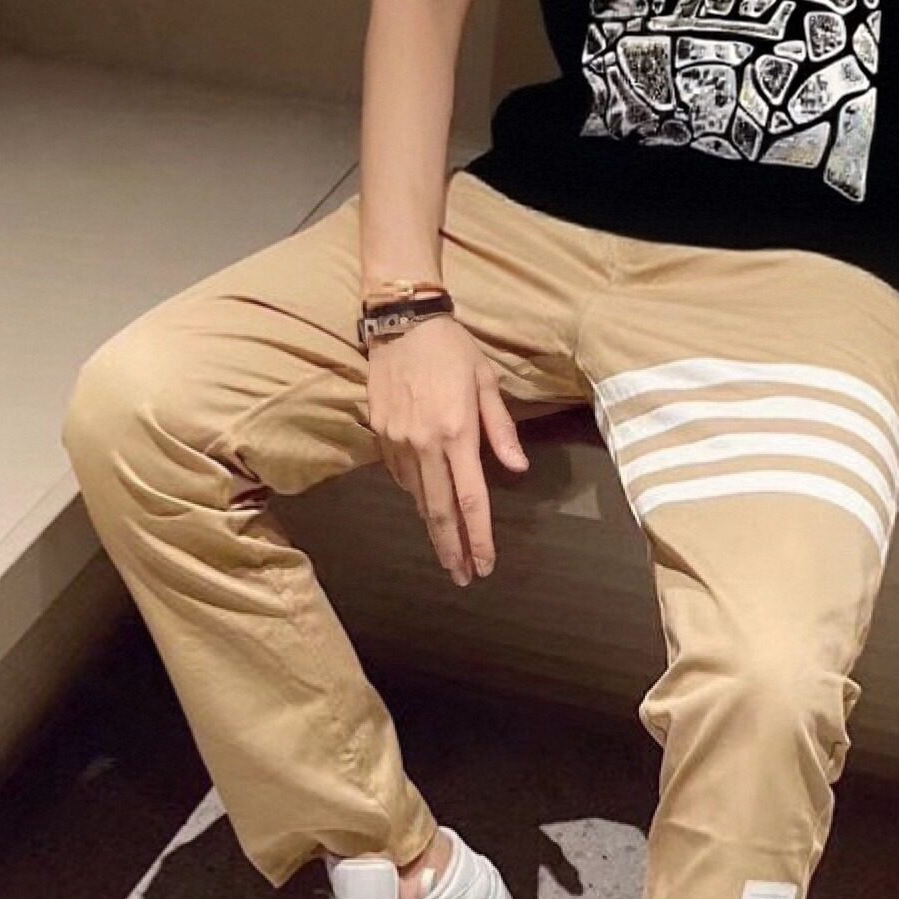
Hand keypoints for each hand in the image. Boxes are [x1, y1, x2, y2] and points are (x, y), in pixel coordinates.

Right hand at [367, 316, 527, 581]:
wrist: (402, 321)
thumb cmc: (453, 349)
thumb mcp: (487, 382)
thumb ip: (502, 430)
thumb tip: (518, 469)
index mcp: (457, 433)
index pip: (470, 500)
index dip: (478, 538)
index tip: (484, 565)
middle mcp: (425, 444)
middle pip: (439, 512)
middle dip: (451, 549)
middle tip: (461, 577)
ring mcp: (398, 441)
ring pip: (417, 497)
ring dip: (433, 526)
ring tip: (446, 550)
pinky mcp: (380, 434)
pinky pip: (400, 475)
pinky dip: (415, 494)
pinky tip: (426, 503)